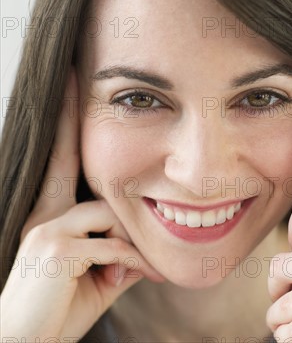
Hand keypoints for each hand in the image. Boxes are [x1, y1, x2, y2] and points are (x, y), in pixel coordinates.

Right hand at [0, 71, 163, 340]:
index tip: (69, 81)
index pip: (64, 160)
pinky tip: (143, 277)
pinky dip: (133, 261)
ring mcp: (45, 227)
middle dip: (73, 117)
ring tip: (149, 270)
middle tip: (80, 83)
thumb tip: (145, 242)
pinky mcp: (53, 246)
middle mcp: (43, 213)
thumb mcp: (100, 275)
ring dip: (134, 244)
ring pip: (110, 214)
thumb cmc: (62, 310)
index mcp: (52, 215)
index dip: (67, 122)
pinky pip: (112, 243)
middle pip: (79, 165)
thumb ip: (120, 250)